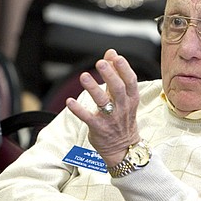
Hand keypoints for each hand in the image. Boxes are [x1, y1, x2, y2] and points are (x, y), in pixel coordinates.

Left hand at [65, 49, 140, 164]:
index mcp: (131, 99)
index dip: (124, 69)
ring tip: (84, 76)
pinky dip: (79, 110)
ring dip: (93, 89)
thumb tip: (111, 53)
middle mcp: (122, 108)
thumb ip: (117, 74)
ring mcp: (111, 119)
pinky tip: (70, 102)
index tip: (116, 57)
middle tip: (100, 63)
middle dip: (110, 75)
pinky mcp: (99, 129)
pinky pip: (88, 118)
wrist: (124, 148)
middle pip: (118, 89)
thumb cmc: (122, 117)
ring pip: (103, 102)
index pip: (130, 81)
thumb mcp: (124, 96)